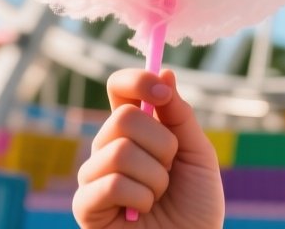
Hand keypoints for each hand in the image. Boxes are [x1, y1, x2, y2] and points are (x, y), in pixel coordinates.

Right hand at [73, 68, 224, 228]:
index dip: (136, 81)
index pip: (120, 89)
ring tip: (158, 197)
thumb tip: (164, 72)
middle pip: (122, 118)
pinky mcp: (86, 206)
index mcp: (135, 132)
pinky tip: (142, 212)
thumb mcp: (198, 154)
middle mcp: (109, 149)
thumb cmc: (196, 206)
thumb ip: (180, 116)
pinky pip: (112, 183)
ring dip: (154, 177)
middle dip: (161, 145)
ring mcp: (94, 177)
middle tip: (170, 170)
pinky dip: (141, 198)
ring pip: (119, 151)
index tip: (162, 91)